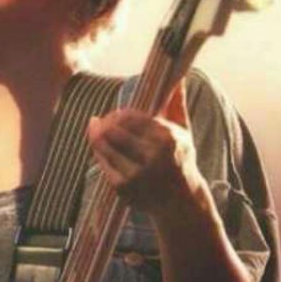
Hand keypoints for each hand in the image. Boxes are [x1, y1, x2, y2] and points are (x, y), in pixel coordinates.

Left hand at [87, 81, 205, 217]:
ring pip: (104, 145)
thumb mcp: (184, 133)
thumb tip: (178, 78)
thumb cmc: (181, 161)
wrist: (182, 203)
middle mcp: (153, 156)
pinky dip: (98, 152)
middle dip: (105, 123)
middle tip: (101, 121)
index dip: (119, 114)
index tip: (116, 114)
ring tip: (96, 130)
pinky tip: (99, 147)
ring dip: (96, 135)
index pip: (130, 117)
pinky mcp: (123, 188)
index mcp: (167, 138)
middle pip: (113, 129)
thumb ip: (176, 105)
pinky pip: (102, 162)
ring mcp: (137, 174)